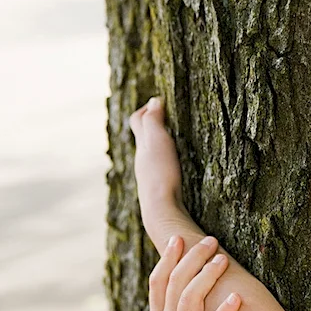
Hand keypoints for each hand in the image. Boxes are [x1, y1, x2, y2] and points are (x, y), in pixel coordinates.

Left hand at [129, 96, 183, 214]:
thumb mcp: (158, 141)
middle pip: (141, 137)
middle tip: (162, 117)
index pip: (138, 120)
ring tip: (170, 141)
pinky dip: (162, 161)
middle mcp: (142, 160)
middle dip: (149, 125)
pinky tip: (173, 168)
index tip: (158, 101)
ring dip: (157, 145)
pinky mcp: (159, 190)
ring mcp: (149, 176)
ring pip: (148, 155)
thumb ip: (154, 120)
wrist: (161, 209)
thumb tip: (154, 101)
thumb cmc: (161, 174)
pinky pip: (158, 169)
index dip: (146, 109)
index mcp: (142, 146)